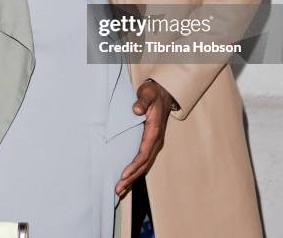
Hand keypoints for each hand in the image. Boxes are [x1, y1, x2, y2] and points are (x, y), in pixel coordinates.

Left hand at [115, 79, 173, 196]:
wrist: (163, 94)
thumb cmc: (153, 94)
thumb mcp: (148, 94)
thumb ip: (142, 102)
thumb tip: (136, 110)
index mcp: (154, 131)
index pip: (144, 153)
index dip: (134, 165)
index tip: (124, 174)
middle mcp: (155, 141)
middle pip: (143, 164)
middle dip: (131, 178)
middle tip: (118, 189)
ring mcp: (154, 144)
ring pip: (144, 165)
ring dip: (133, 178)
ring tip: (120, 190)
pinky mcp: (150, 144)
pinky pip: (143, 161)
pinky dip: (135, 172)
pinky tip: (127, 179)